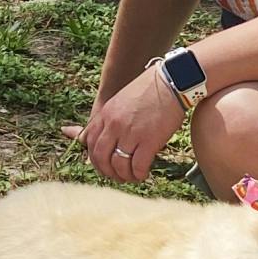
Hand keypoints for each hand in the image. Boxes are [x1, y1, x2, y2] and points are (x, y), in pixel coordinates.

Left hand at [63, 66, 188, 183]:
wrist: (173, 81)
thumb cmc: (149, 91)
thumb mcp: (120, 101)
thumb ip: (107, 119)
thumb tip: (84, 134)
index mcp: (105, 114)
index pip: (89, 142)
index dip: (95, 159)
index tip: (104, 165)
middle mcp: (114, 124)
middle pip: (100, 157)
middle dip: (107, 172)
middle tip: (117, 176)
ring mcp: (131, 132)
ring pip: (118, 165)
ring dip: (124, 176)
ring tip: (132, 177)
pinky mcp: (149, 140)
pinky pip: (137, 166)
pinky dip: (139, 174)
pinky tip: (143, 174)